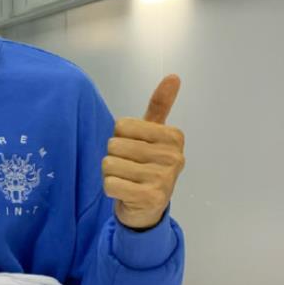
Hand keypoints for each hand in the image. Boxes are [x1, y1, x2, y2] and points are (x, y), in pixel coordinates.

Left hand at [102, 75, 185, 229]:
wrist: (147, 208)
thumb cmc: (147, 165)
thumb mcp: (154, 134)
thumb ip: (160, 105)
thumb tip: (174, 76)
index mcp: (174, 137)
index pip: (121, 125)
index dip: (120, 137)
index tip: (135, 150)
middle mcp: (173, 157)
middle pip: (114, 145)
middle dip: (114, 157)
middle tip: (130, 168)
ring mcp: (164, 179)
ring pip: (109, 164)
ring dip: (111, 174)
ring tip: (127, 180)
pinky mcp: (150, 198)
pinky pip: (110, 184)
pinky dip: (111, 189)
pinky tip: (125, 193)